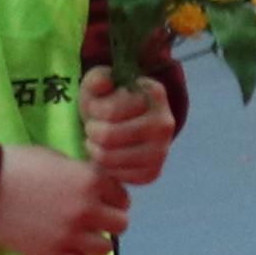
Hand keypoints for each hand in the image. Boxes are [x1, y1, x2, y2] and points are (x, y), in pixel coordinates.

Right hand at [0, 146, 129, 254]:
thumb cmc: (17, 165)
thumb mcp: (57, 159)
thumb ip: (82, 174)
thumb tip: (96, 186)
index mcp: (92, 181)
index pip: (122, 197)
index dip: (112, 198)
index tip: (100, 200)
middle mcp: (88, 209)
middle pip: (120, 224)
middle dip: (108, 220)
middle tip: (92, 218)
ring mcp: (70, 234)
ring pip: (104, 248)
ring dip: (94, 241)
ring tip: (78, 235)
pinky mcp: (49, 254)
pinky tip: (63, 249)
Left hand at [79, 68, 177, 189]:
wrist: (128, 123)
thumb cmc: (109, 100)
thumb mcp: (99, 82)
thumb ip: (97, 78)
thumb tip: (106, 84)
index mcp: (155, 94)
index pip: (109, 111)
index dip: (92, 110)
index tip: (95, 109)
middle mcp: (165, 122)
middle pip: (107, 136)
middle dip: (91, 132)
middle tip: (93, 128)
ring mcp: (162, 150)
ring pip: (109, 157)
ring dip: (94, 150)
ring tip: (97, 141)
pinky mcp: (153, 171)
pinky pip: (117, 176)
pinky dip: (106, 167)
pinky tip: (110, 155)